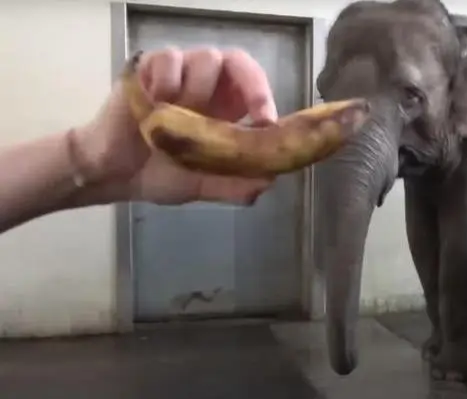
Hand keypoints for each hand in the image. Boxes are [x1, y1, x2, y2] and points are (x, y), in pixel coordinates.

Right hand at [76, 46, 279, 204]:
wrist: (113, 176)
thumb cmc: (159, 174)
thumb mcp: (202, 185)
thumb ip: (234, 184)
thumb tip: (268, 181)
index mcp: (224, 108)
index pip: (253, 85)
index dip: (265, 98)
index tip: (267, 124)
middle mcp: (206, 85)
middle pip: (237, 60)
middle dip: (252, 83)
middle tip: (253, 115)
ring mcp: (178, 73)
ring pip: (207, 59)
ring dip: (200, 91)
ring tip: (179, 120)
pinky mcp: (147, 68)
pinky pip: (168, 59)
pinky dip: (168, 83)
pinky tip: (157, 107)